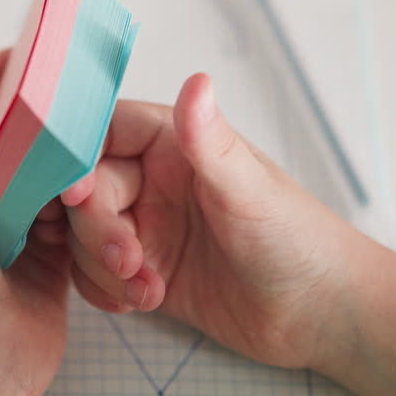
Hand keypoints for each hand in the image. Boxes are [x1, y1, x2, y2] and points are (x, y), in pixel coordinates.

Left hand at [0, 50, 71, 395]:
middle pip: (17, 136)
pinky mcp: (50, 257)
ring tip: (93, 153)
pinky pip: (77, 216)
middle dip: (46, 117)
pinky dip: (90, 207)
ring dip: (72, 165)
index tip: (32, 53)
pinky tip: (103, 195)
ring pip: (52, 173)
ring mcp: (13, 226)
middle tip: (81, 97)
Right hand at [51, 72, 364, 369]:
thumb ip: (209, 141)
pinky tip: (141, 302)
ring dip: (102, 268)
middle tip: (129, 261)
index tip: (74, 194)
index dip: (77, 160)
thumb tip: (196, 80)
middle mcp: (151, 180)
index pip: (101, 133)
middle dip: (97, 230)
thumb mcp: (249, 190)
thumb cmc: (297, 239)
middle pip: (85, 192)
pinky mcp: (143, 270)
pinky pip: (93, 274)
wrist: (321, 314)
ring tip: (148, 290)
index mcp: (173, 143)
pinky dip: (105, 291)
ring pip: (83, 237)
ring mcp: (146, 226)